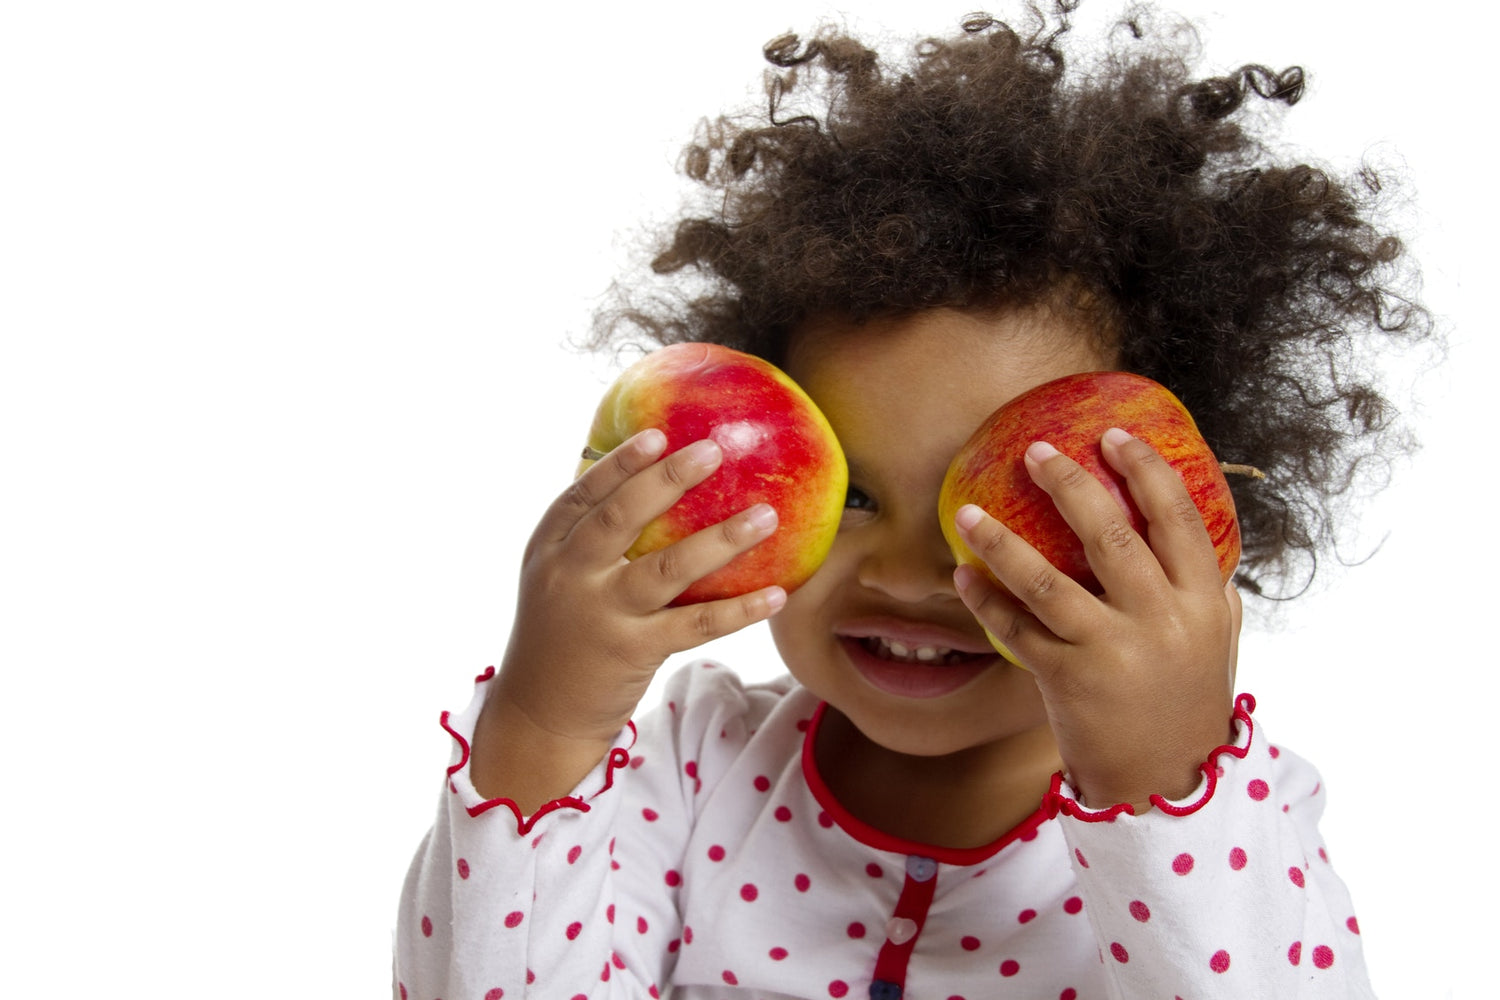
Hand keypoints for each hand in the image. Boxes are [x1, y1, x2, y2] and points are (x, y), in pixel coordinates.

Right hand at [473, 429, 785, 806]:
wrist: (538, 715)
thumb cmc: (562, 637)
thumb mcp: (557, 581)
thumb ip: (589, 540)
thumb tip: (647, 485)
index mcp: (549, 550)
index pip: (583, 495)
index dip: (620, 462)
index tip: (659, 434)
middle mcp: (571, 577)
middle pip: (621, 517)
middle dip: (668, 480)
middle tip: (715, 451)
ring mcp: (602, 615)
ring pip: (666, 568)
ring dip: (721, 538)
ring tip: (766, 515)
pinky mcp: (632, 652)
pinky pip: (695, 624)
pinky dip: (738, 609)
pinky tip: (775, 592)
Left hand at [951, 428, 1238, 811]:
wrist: (1167, 785)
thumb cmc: (1187, 704)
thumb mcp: (1216, 643)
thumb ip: (1208, 591)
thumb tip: (1194, 535)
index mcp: (1204, 601)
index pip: (1178, 518)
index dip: (1146, 471)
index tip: (1113, 436)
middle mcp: (1161, 620)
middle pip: (1110, 535)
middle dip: (1068, 484)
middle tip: (1034, 451)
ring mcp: (1113, 652)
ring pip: (1047, 582)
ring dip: (1001, 542)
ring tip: (965, 512)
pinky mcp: (1069, 681)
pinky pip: (1016, 631)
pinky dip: (985, 602)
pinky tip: (963, 576)